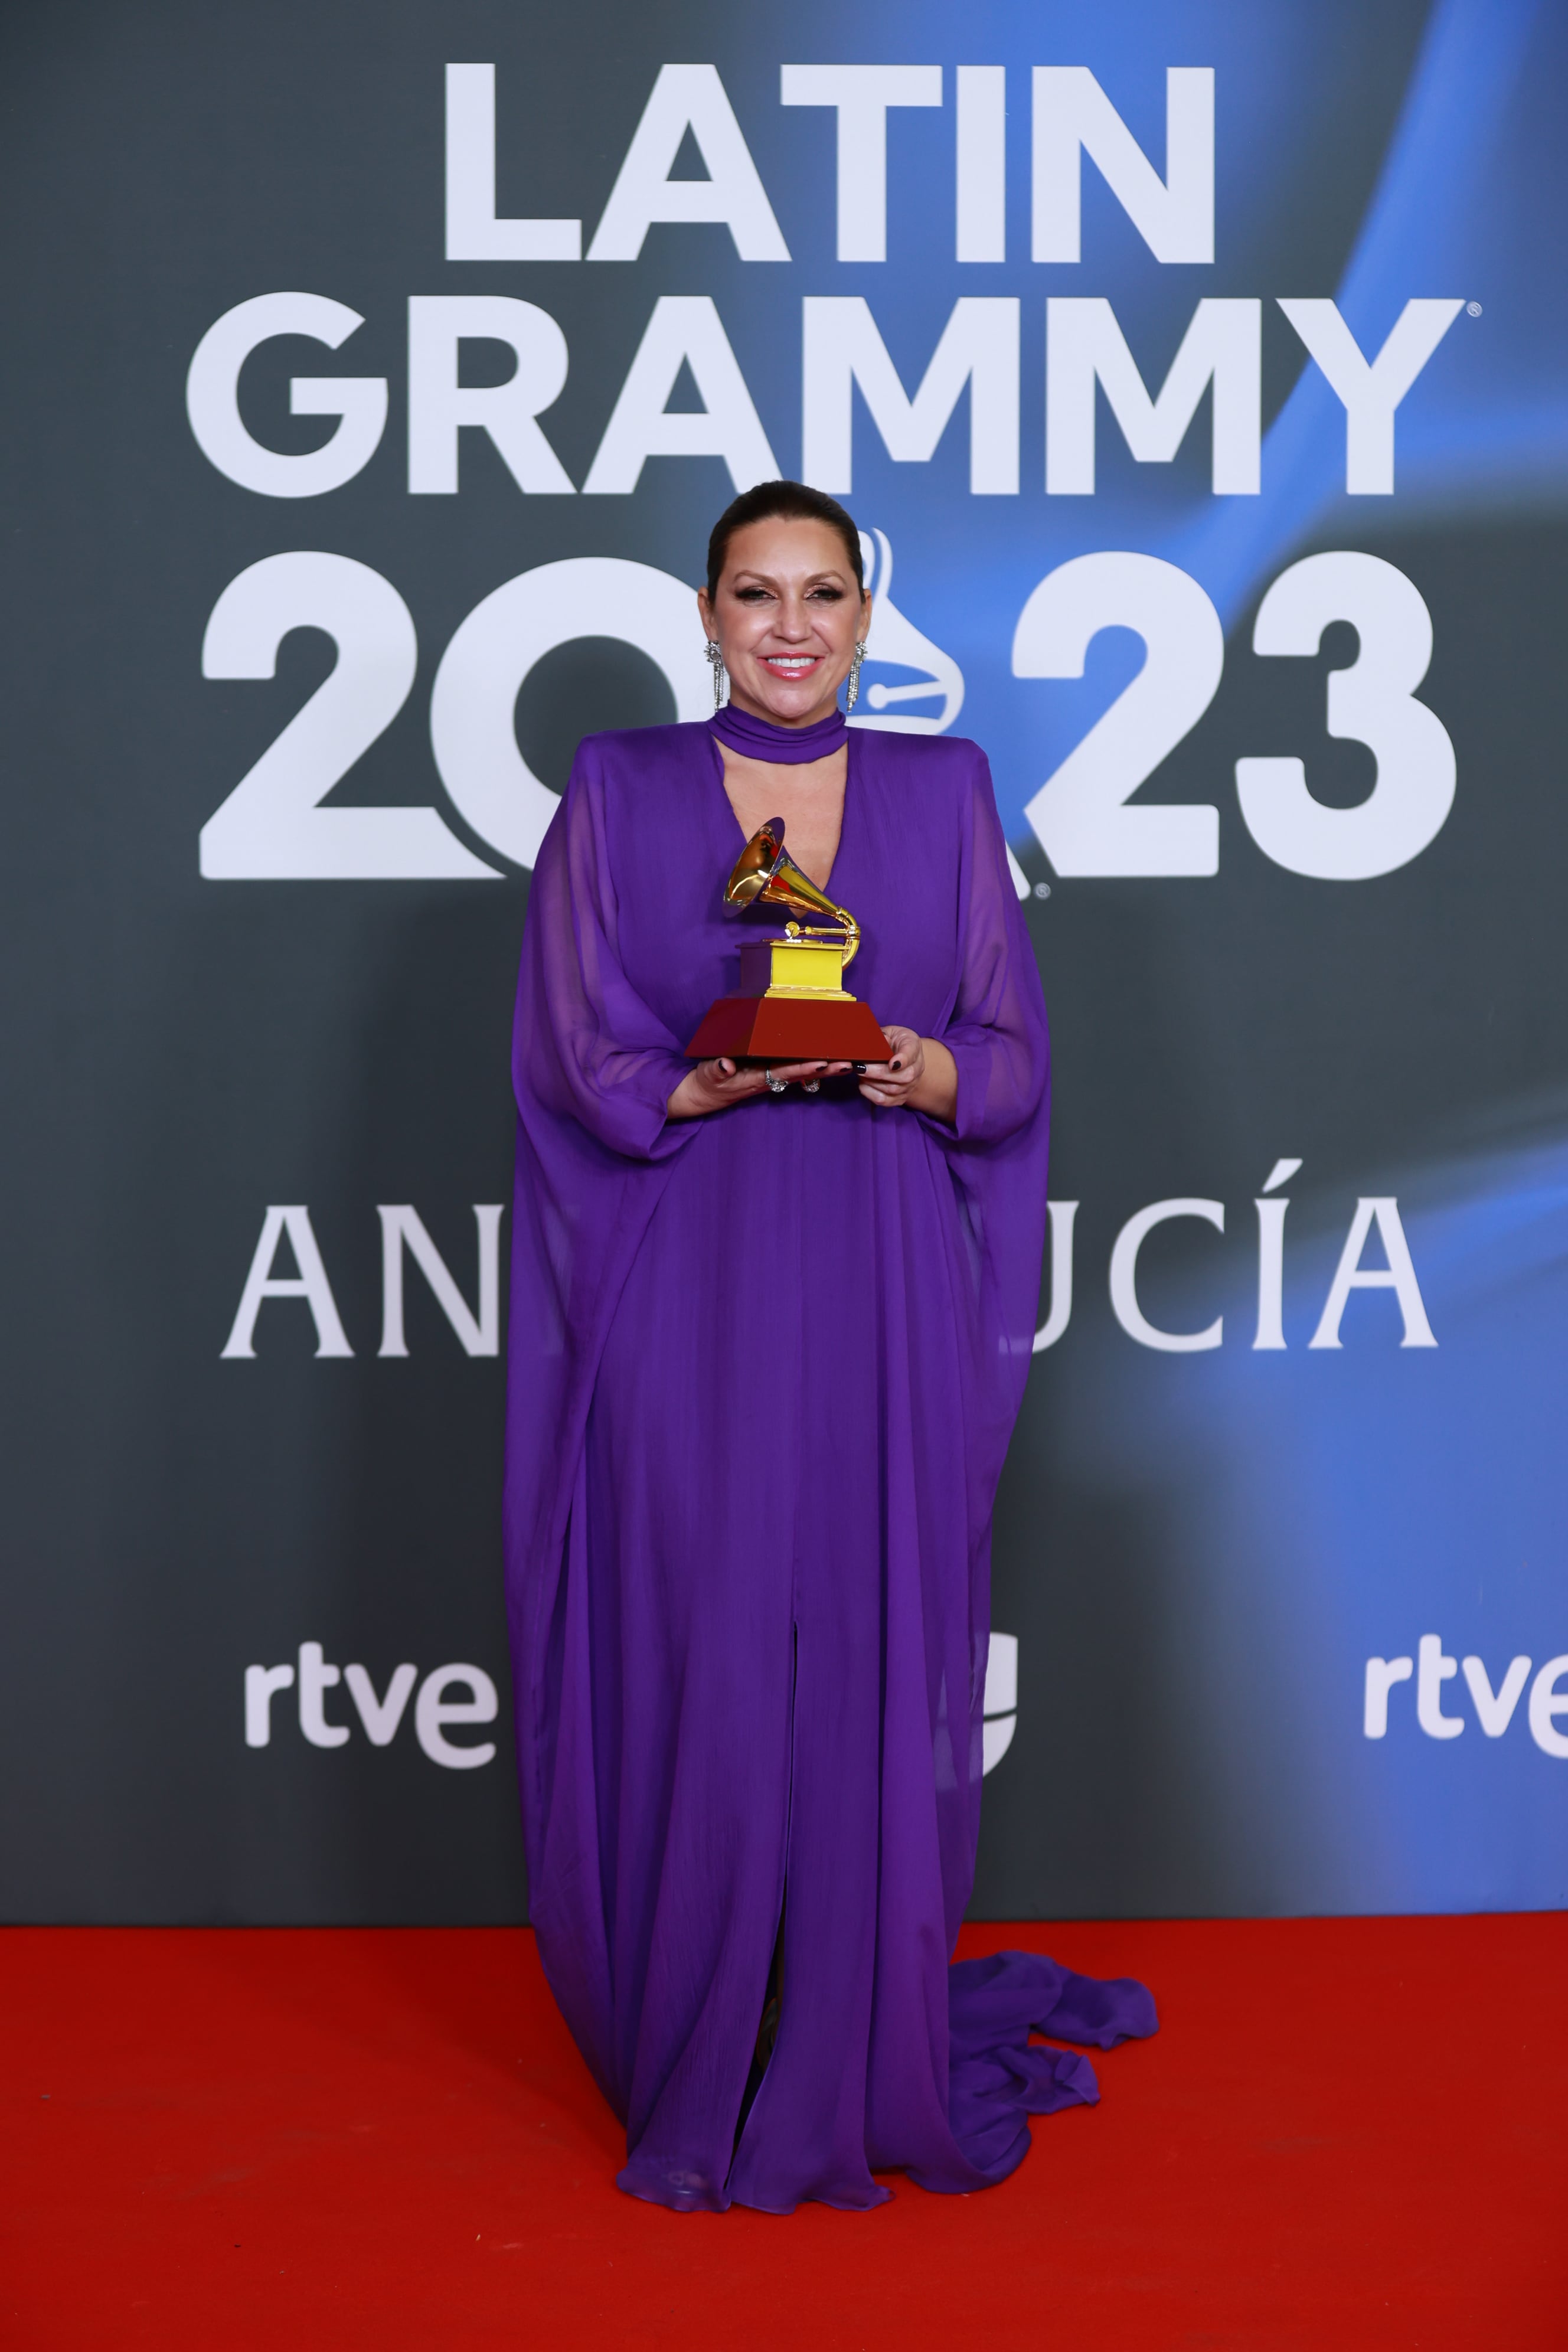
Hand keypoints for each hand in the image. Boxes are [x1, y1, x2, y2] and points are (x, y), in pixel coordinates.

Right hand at [666, 1056, 850, 1117]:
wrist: (706, 1094)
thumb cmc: (708, 1082)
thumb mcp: (708, 1075)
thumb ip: (717, 1069)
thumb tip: (725, 1064)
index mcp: (757, 1078)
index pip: (784, 1071)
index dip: (803, 1068)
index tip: (822, 1063)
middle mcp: (770, 1078)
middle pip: (802, 1073)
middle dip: (826, 1069)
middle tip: (850, 1063)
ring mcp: (772, 1075)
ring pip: (803, 1071)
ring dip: (825, 1068)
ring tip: (848, 1062)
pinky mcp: (771, 1072)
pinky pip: (795, 1067)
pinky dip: (812, 1063)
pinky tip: (828, 1060)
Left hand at [857, 1028, 957, 1121]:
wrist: (904, 1059)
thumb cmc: (894, 1042)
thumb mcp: (890, 1032)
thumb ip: (882, 1035)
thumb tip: (878, 1041)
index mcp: (913, 1046)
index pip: (911, 1053)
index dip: (902, 1059)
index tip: (892, 1063)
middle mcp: (916, 1068)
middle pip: (903, 1076)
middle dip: (878, 1073)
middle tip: (860, 1067)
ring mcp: (910, 1085)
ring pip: (892, 1090)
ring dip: (871, 1082)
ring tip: (859, 1073)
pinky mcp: (900, 1098)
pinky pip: (885, 1101)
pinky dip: (870, 1093)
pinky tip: (863, 1084)